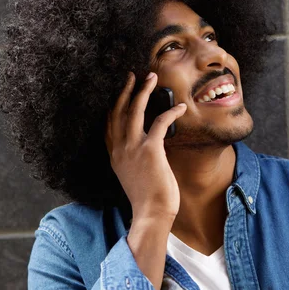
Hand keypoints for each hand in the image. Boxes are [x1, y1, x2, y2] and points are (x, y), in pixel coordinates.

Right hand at [105, 72, 186, 220]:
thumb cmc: (146, 197)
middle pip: (118, 110)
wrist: (151, 214)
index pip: (108, 123)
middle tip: (132, 74)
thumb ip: (132, 157)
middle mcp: (119, 148)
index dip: (113, 103)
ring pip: (134, 110)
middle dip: (125, 90)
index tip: (119, 90)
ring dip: (143, 91)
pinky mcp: (150, 150)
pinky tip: (180, 106)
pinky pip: (160, 122)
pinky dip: (171, 111)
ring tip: (150, 77)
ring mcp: (133, 148)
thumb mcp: (132, 174)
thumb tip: (145, 144)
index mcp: (114, 155)